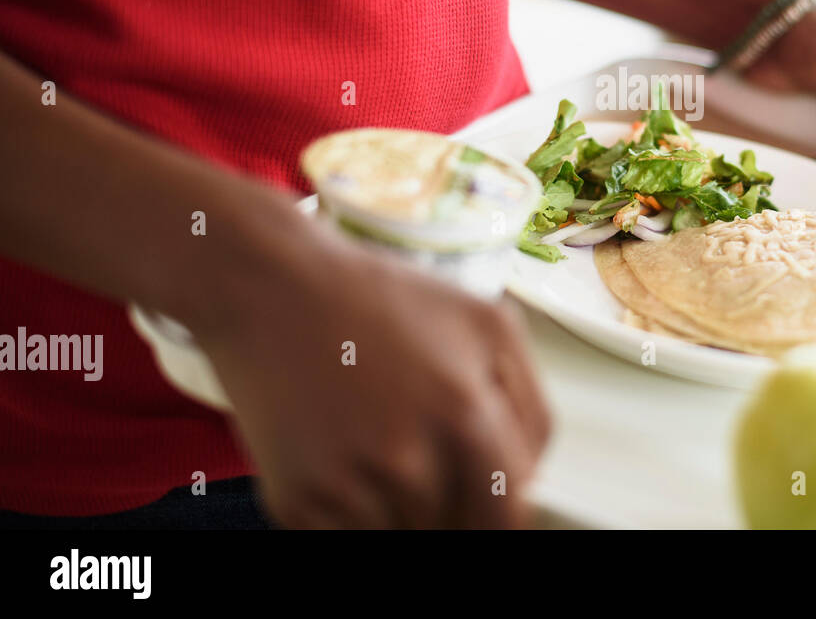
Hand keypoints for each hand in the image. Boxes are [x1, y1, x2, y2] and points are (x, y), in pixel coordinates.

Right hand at [190, 222, 550, 527]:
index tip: (486, 504)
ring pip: (402, 538)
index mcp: (464, 414)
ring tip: (377, 443)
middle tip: (424, 455)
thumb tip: (531, 479)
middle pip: (455, 529)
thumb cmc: (382, 300)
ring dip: (400, 510)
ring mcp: (346, 486)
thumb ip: (530, 406)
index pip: (506, 513)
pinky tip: (342, 457)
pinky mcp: (295, 503)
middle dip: (452, 504)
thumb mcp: (487, 323)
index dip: (500, 513)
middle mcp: (407, 459)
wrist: (271, 288)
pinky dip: (351, 515)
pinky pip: (346, 540)